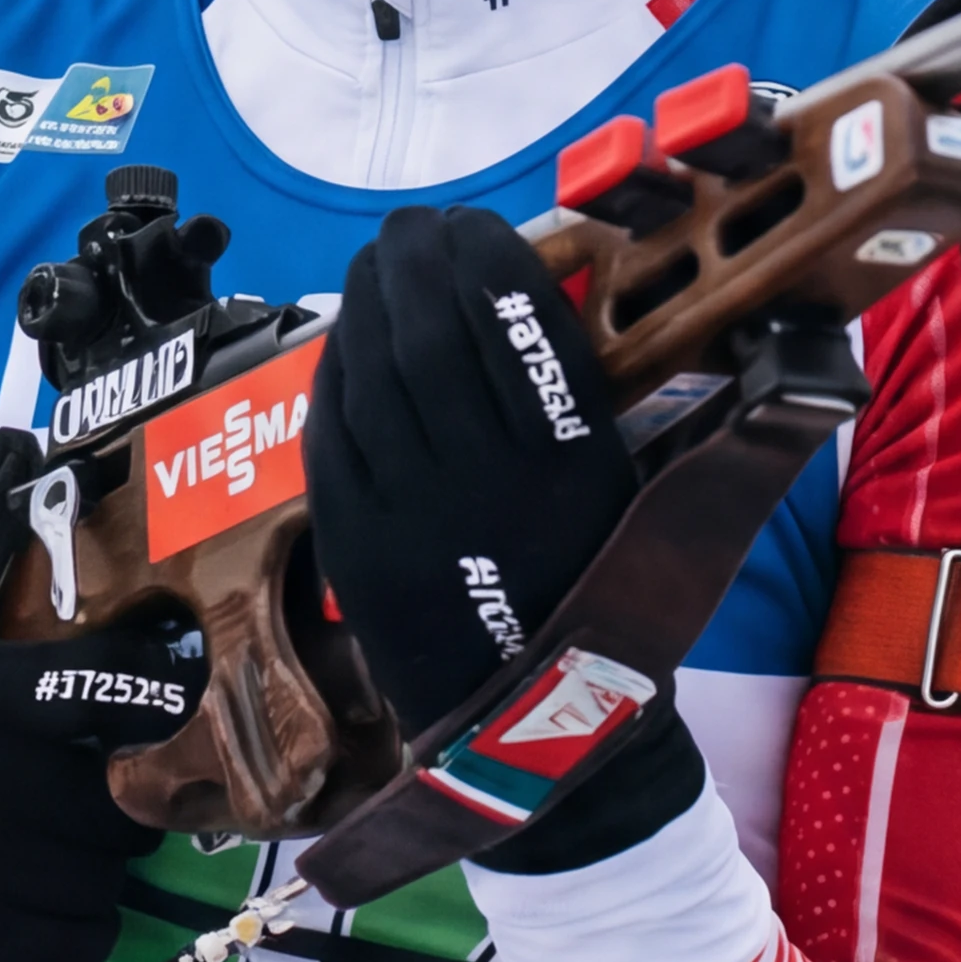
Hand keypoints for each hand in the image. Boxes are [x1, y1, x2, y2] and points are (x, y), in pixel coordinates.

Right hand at [0, 608, 198, 961]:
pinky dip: (62, 930)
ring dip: (85, 869)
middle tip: (69, 792)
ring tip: (33, 849)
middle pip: (119, 795)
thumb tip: (18, 443)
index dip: (158, 700)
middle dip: (107, 797)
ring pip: (104, 875)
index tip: (167, 708)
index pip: (114, 689)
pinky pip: (74, 941)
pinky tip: (19, 905)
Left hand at [308, 205, 698, 857]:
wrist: (539, 735)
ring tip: (377, 267)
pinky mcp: (354, 545)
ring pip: (369, 372)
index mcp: (568, 459)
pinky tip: (345, 344)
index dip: (484, 254)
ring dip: (366, 302)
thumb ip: (589, 396)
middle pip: (426, 329)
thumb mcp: (629, 491)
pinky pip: (331, 436)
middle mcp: (483, 476)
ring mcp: (408, 512)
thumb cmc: (599, 598)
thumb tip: (549, 292)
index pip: (511, 315)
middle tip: (414, 230)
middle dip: (413, 260)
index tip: (476, 226)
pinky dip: (334, 374)